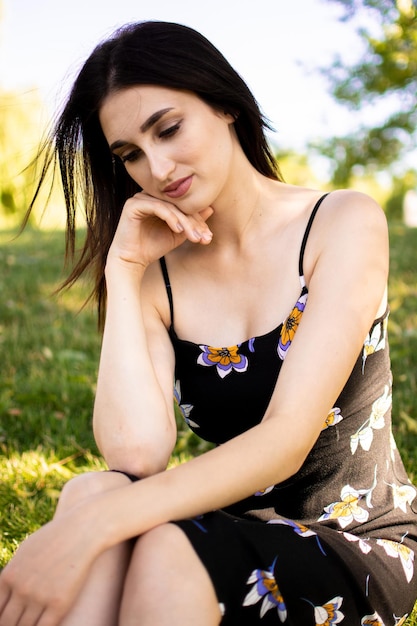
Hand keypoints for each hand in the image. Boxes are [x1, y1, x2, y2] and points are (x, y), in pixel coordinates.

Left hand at [0, 511, 98, 625]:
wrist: (81, 531)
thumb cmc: (55, 538)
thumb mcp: (25, 550)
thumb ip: (13, 572)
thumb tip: (5, 592)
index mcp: (9, 576)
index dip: (2, 617)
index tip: (10, 617)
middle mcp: (21, 589)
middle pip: (8, 622)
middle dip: (12, 624)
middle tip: (19, 622)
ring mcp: (40, 597)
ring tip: (32, 623)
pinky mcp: (59, 604)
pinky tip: (46, 623)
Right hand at [107, 192, 213, 268]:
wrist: (132, 260)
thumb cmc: (153, 247)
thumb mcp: (178, 234)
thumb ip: (191, 222)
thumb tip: (211, 208)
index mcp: (160, 200)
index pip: (183, 206)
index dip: (198, 220)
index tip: (208, 236)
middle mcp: (149, 196)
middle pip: (178, 205)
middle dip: (194, 222)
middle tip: (204, 237)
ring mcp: (140, 198)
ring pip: (170, 206)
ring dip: (185, 222)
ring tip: (193, 237)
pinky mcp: (133, 205)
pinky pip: (157, 207)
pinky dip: (170, 218)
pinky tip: (178, 230)